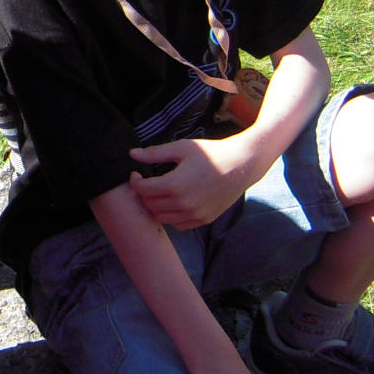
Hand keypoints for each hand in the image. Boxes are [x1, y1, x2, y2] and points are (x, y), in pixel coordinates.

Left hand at [128, 134, 255, 229]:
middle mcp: (183, 204)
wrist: (242, 165)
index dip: (134, 181)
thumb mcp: (182, 148)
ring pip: (162, 218)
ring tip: (158, 193)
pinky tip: (174, 202)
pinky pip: (178, 225)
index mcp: (175, 185)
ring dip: (155, 207)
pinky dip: (171, 216)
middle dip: (143, 194)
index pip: (143, 190)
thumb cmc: (212, 153)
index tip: (136, 174)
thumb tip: (132, 154)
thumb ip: (155, 153)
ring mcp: (194, 214)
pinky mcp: (203, 219)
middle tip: (146, 183)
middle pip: (149, 205)